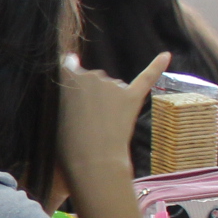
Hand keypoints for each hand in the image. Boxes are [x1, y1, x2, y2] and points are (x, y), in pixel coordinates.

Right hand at [57, 52, 164, 181]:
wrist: (91, 161)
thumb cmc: (65, 140)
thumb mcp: (51, 109)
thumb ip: (61, 85)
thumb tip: (72, 57)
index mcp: (67, 76)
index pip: (68, 69)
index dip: (69, 85)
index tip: (69, 97)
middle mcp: (91, 75)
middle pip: (91, 79)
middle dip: (89, 95)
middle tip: (83, 120)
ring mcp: (112, 86)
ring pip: (111, 86)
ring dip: (107, 100)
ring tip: (100, 124)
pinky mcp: (133, 96)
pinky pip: (146, 78)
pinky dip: (157, 66)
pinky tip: (165, 56)